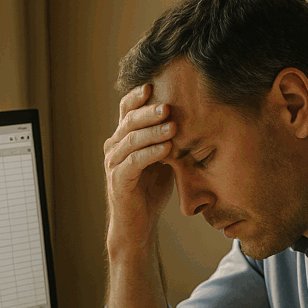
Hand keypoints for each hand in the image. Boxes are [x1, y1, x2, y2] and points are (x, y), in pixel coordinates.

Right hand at [103, 85, 176, 250]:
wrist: (138, 224)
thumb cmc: (150, 190)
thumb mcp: (162, 159)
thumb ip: (167, 139)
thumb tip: (192, 118)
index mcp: (123, 138)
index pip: (127, 110)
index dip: (138, 96)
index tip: (156, 84)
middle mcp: (114, 147)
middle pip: (128, 120)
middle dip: (149, 111)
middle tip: (169, 106)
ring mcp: (114, 163)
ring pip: (131, 139)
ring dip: (152, 131)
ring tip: (172, 126)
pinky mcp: (119, 180)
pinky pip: (134, 162)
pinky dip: (151, 153)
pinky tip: (167, 148)